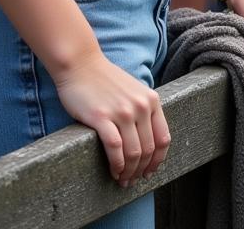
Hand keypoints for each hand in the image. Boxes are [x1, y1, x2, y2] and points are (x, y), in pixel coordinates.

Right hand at [53, 49, 169, 186]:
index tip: (149, 172)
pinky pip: (115, 149)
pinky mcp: (102, 117)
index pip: (163, 139)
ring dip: (129, 171)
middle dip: (141, 170)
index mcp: (151, 99)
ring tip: (122, 179)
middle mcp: (140, 106)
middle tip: (132, 181)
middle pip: (148, 149)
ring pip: (133, 152)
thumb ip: (143, 110)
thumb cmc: (104, 79)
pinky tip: (113, 171)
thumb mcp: (134, 90)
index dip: (157, 160)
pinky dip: (116, 165)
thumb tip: (147, 143)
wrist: (80, 63)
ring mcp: (122, 111)